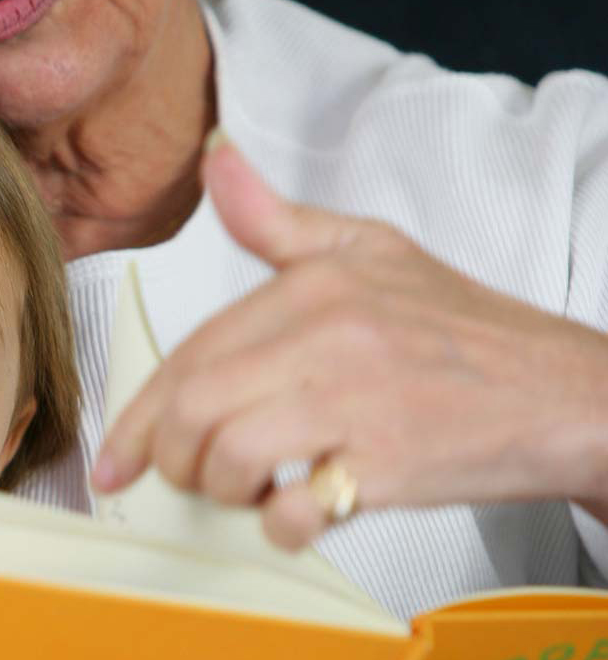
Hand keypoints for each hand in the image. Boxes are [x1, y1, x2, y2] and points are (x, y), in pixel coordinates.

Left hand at [93, 134, 607, 549]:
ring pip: (228, 455)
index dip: (139, 413)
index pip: (190, 352)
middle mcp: (326, 337)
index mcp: (311, 285)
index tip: (115, 456)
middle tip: (183, 474)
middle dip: (168, 457)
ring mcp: (357, 401)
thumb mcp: (370, 249)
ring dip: (219, 489)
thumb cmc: (463, 327)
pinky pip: (295, 507)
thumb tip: (214, 154)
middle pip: (193, 405)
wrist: (568, 391)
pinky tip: (294, 511)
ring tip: (245, 488)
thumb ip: (277, 218)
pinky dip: (279, 524)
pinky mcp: (389, 464)